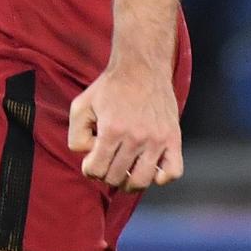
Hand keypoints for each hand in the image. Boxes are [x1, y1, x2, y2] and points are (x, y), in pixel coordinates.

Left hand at [68, 64, 182, 191]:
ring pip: (142, 181)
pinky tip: (150, 168)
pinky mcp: (173, 138)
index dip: (90, 169)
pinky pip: (173, 172)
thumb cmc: (109, 87)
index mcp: (111, 129)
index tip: (92, 160)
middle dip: (107, 174)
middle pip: (117, 177)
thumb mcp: (81, 105)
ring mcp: (157, 140)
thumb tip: (89, 156)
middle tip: (107, 163)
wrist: (141, 67)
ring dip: (129, 183)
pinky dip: (162, 178)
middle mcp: (135, 137)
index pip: (96, 170)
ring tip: (125, 171)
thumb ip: (76, 134)